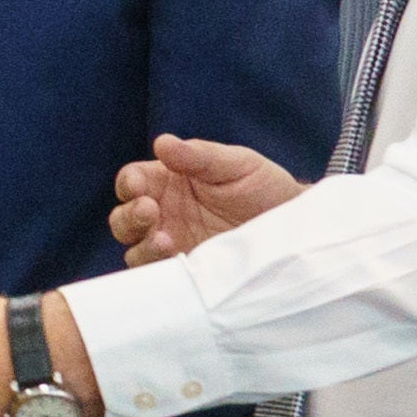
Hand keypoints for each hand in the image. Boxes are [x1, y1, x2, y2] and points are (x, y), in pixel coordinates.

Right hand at [110, 134, 305, 263]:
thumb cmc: (263, 187)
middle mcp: (163, 214)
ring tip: (165, 239)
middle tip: (149, 211)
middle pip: (123, 219)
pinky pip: (157, 274)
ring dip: (142, 244)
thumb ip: (198, 156)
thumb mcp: (235, 164)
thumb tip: (162, 143)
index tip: (139, 186)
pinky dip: (158, 268)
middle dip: (129, 215)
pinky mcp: (185, 271)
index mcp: (168, 182)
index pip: (132, 181)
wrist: (292, 227)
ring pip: (134, 248)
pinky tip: (176, 257)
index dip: (130, 183)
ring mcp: (172, 245)